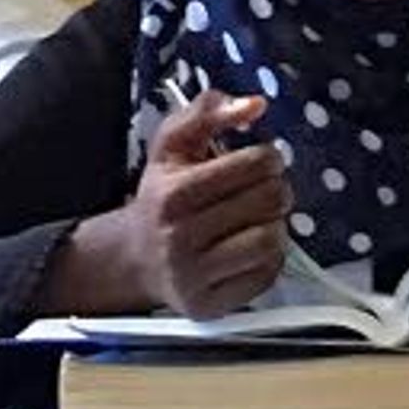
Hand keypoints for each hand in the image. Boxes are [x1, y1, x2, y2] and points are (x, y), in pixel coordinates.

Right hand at [51, 91, 292, 318]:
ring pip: (272, 239)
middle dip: (275, 190)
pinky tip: (248, 248)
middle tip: (262, 192)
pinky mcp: (209, 304)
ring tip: (257, 220)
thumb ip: (207, 112)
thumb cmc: (163, 196)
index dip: (267, 158)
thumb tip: (254, 104)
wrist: (134, 258)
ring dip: (275, 225)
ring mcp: (194, 275)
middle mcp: (180, 237)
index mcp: (174, 193)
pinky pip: (267, 275)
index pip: (256, 164)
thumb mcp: (173, 145)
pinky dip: (268, 258)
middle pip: (271, 200)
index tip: (259, 164)